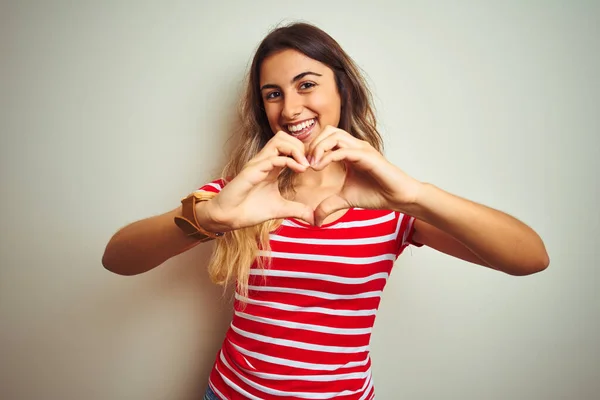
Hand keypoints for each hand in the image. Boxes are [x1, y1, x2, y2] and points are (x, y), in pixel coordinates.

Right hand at [205, 132, 315, 229]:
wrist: (229, 217)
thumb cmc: (249, 210)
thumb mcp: (281, 209)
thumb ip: (297, 210)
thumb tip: (314, 218)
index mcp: (271, 166)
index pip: (288, 145)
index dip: (303, 151)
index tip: (314, 166)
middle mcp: (264, 161)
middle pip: (284, 137)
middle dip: (301, 146)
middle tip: (310, 164)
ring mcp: (258, 164)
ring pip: (279, 140)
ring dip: (296, 149)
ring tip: (305, 166)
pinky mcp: (252, 171)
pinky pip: (273, 158)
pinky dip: (290, 161)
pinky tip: (299, 170)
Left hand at [307, 126, 421, 225]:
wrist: (398, 198)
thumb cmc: (376, 194)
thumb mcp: (345, 200)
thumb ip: (328, 205)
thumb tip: (314, 220)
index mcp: (350, 151)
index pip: (327, 138)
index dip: (312, 148)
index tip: (303, 165)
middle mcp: (356, 146)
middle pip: (329, 131)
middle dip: (313, 144)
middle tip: (305, 163)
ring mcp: (362, 149)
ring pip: (335, 135)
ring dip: (319, 147)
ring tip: (312, 165)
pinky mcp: (368, 157)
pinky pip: (344, 150)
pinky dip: (329, 156)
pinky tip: (320, 167)